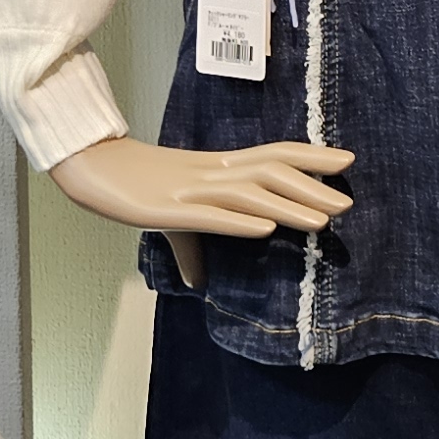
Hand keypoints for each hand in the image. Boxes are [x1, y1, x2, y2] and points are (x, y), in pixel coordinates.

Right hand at [48, 133, 353, 290]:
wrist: (89, 168)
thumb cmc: (134, 187)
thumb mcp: (172, 220)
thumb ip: (192, 248)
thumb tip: (198, 283)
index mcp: (216, 169)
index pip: (273, 156)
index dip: (311, 156)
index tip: (348, 160)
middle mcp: (210, 174)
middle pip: (269, 172)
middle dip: (311, 187)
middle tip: (348, 203)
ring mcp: (189, 191)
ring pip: (246, 195)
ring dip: (286, 208)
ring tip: (322, 221)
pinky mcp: (165, 210)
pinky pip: (207, 217)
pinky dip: (237, 221)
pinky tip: (264, 230)